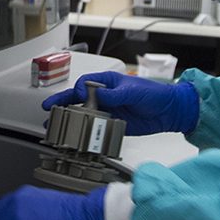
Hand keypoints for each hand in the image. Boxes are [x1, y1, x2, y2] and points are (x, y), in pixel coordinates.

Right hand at [42, 71, 198, 135]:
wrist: (170, 111)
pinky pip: (96, 128)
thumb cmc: (154, 93)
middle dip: (62, 104)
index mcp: (108, 82)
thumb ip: (113, 94)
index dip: (77, 91)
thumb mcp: (133, 90)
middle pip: (78, 100)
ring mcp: (108, 111)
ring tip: (56, 127)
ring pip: (84, 115)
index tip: (76, 97)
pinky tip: (77, 137)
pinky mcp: (113, 124)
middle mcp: (104, 96)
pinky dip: (86, 133)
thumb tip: (95, 93)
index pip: (84, 84)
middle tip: (49, 110)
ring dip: (71, 121)